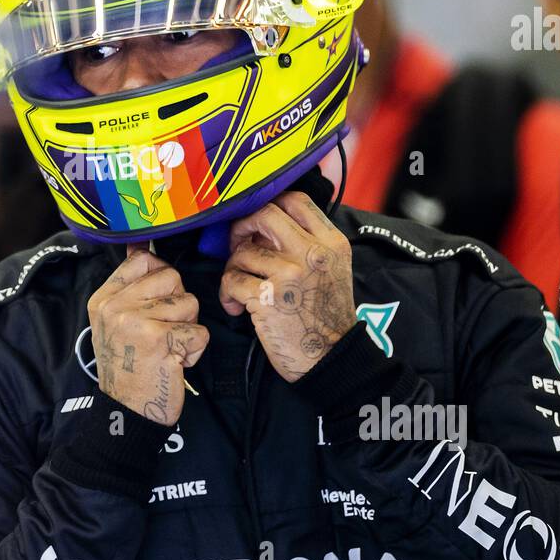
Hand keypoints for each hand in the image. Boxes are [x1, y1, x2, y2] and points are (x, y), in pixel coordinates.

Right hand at [87, 245, 209, 423]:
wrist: (125, 412)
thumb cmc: (128, 367)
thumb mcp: (114, 323)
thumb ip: (129, 287)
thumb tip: (141, 245)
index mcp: (104, 299)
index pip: (141, 260)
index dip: (160, 277)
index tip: (157, 303)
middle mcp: (115, 306)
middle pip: (171, 277)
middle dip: (178, 305)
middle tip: (162, 332)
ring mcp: (136, 321)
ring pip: (189, 303)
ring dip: (187, 330)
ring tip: (167, 349)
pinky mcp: (159, 339)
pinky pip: (199, 331)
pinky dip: (194, 351)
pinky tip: (174, 363)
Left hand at [219, 192, 355, 382]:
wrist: (332, 358)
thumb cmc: (325, 316)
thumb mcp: (332, 269)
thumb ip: (306, 243)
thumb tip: (261, 227)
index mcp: (331, 243)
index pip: (296, 201)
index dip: (268, 205)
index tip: (256, 223)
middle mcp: (313, 253)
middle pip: (264, 214)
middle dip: (242, 228)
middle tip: (238, 246)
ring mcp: (290, 274)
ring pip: (242, 253)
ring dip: (233, 271)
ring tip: (241, 291)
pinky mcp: (268, 298)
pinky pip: (232, 281)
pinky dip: (228, 294)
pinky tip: (237, 308)